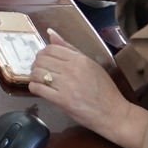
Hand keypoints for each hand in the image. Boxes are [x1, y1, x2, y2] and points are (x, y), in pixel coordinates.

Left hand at [30, 30, 147, 147]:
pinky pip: (38, 88)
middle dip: (36, 64)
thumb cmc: (104, 90)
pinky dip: (34, 87)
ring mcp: (66, 85)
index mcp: (80, 60)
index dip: (43, 53)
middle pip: (41, 60)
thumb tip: (50, 33)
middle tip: (40, 71)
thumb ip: (70, 49)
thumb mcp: (91, 65)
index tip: (44, 60)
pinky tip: (39, 89)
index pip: (50, 49)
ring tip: (39, 80)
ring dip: (34, 76)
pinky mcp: (62, 100)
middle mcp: (72, 70)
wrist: (113, 114)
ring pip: (37, 73)